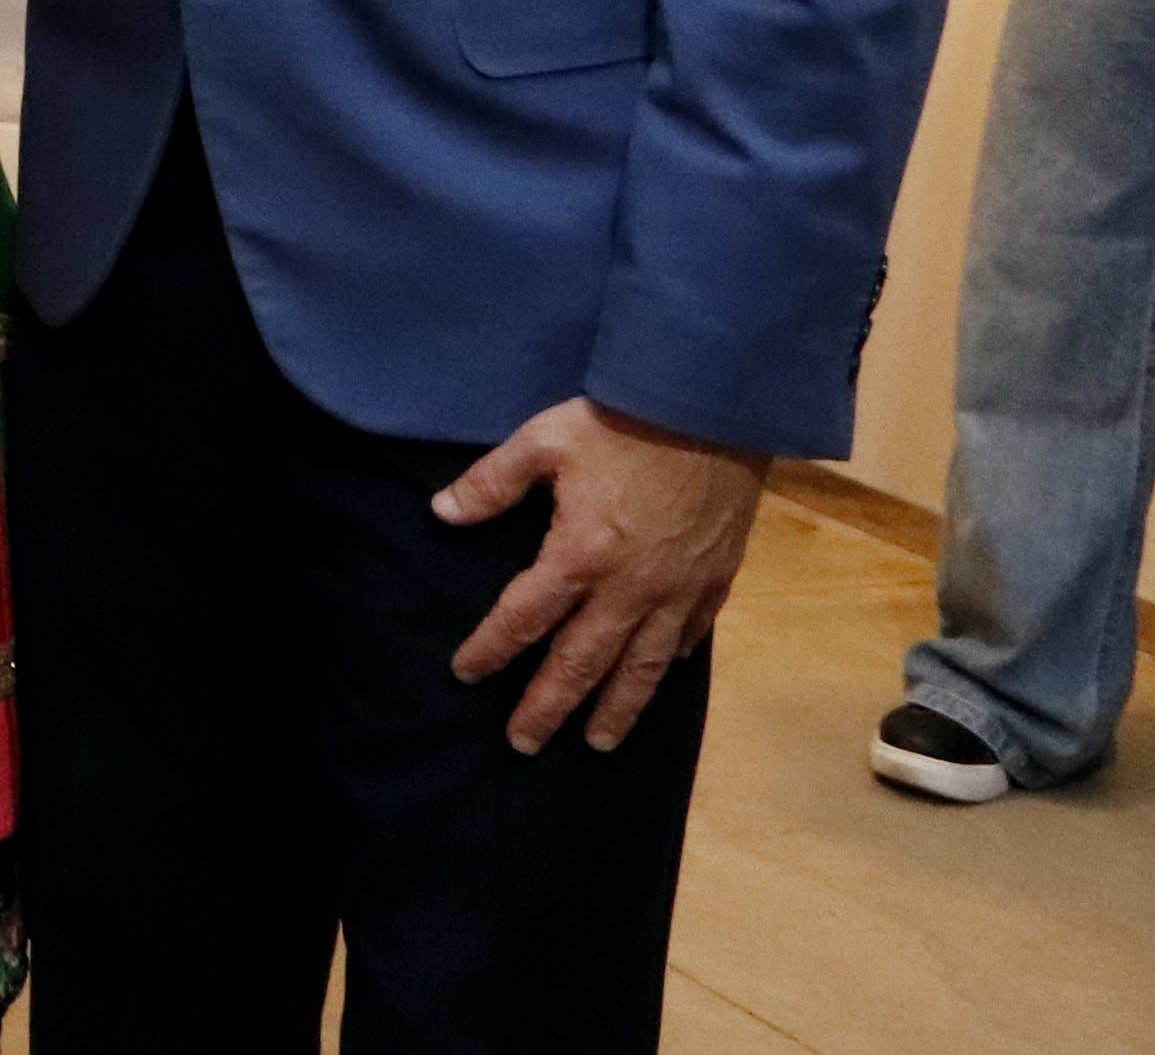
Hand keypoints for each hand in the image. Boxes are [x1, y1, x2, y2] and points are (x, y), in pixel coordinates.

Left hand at [435, 396, 767, 752]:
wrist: (712, 411)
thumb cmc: (622, 422)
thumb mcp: (543, 441)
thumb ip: (490, 483)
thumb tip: (440, 513)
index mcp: (580, 554)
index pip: (525, 616)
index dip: (492, 648)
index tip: (467, 674)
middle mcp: (629, 588)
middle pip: (582, 662)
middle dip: (549, 705)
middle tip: (524, 744)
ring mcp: (677, 591)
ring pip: (642, 666)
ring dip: (617, 709)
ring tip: (596, 742)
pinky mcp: (715, 582)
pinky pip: (689, 637)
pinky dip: (669, 665)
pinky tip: (656, 678)